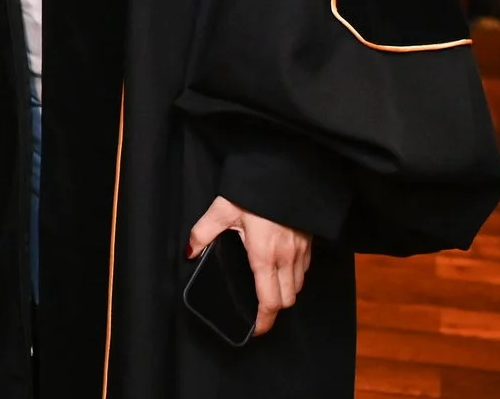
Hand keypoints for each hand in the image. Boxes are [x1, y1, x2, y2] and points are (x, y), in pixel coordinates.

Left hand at [189, 196, 311, 335]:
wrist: (285, 169)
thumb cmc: (253, 190)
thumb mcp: (222, 209)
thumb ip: (203, 233)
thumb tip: (190, 253)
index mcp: (265, 256)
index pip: (270, 301)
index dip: (264, 321)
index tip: (257, 329)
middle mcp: (286, 258)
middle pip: (287, 299)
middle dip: (274, 308)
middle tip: (259, 307)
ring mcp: (301, 250)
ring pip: (298, 286)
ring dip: (285, 292)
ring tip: (269, 288)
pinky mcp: (309, 241)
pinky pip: (305, 269)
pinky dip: (295, 275)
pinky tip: (281, 267)